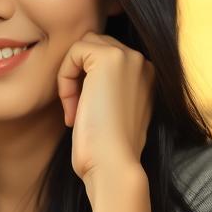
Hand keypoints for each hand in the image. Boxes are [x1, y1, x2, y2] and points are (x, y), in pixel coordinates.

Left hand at [57, 33, 154, 192]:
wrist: (114, 165)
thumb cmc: (108, 150)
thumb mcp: (112, 113)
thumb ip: (106, 90)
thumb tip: (82, 76)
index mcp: (146, 75)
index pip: (104, 57)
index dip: (85, 82)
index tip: (84, 115)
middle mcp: (143, 61)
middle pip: (93, 46)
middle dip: (78, 76)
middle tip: (76, 112)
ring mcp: (129, 57)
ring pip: (83, 46)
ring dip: (70, 77)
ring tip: (75, 110)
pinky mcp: (109, 58)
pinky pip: (73, 51)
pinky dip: (65, 78)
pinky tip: (73, 108)